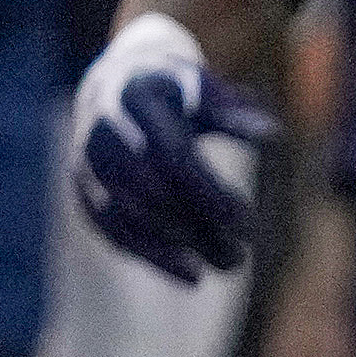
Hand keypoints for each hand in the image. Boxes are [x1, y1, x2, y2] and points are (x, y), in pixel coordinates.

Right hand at [72, 14, 275, 283]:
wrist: (118, 81)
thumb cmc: (178, 90)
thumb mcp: (206, 90)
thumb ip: (235, 114)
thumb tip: (273, 136)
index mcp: (134, 97)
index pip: (170, 155)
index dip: (207, 192)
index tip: (247, 223)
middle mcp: (101, 129)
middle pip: (147, 190)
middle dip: (196, 228)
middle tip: (242, 256)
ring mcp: (86, 159)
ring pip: (124, 214)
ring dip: (176, 248)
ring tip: (228, 266)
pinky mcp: (82, 186)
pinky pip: (109, 228)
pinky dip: (149, 255)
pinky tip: (192, 276)